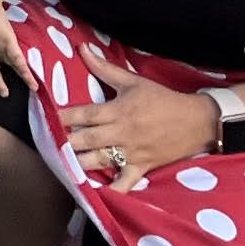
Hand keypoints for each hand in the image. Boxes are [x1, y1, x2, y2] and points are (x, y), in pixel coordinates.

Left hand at [54, 69, 215, 189]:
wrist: (198, 121)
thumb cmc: (163, 99)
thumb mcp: (134, 81)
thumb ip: (104, 68)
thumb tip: (82, 49)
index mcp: (119, 110)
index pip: (85, 114)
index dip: (64, 117)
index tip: (46, 118)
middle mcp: (122, 133)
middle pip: (87, 140)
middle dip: (66, 143)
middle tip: (47, 145)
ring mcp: (131, 152)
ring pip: (100, 161)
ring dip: (78, 165)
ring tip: (59, 166)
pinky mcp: (141, 168)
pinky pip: (124, 184)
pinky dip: (110, 191)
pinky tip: (92, 196)